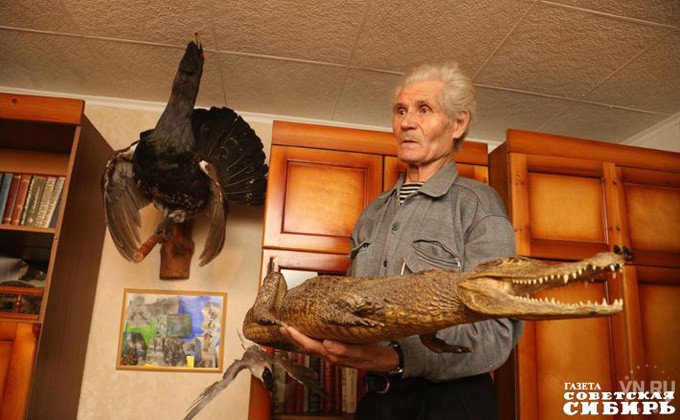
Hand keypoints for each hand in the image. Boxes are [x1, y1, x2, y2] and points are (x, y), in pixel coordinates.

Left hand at [279, 326, 398, 372]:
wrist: (385, 361)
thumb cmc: (374, 356)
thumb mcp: (363, 351)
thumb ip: (345, 350)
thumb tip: (326, 344)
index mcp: (335, 355)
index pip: (311, 346)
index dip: (298, 337)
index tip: (287, 328)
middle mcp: (331, 355)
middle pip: (307, 346)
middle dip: (293, 337)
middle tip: (281, 326)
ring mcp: (333, 353)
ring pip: (311, 346)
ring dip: (299, 338)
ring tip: (289, 328)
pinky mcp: (337, 349)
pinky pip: (319, 344)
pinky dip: (309, 337)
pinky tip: (307, 332)